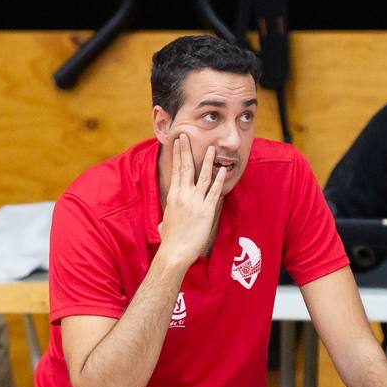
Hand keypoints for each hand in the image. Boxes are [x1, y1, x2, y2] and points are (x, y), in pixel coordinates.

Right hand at [156, 135, 225, 267]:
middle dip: (186, 150)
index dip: (177, 155)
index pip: (175, 170)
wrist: (175, 252)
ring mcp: (195, 202)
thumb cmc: (170, 240)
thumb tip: (164, 223)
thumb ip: (166, 219)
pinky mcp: (206, 211)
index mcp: (173, 196)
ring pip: (201, 176)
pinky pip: (214, 192)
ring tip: (211, 148)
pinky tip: (222, 170)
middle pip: (185, 167)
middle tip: (187, 135)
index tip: (177, 143)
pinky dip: (219, 180)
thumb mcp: (165, 224)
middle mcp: (183, 195)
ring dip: (207, 160)